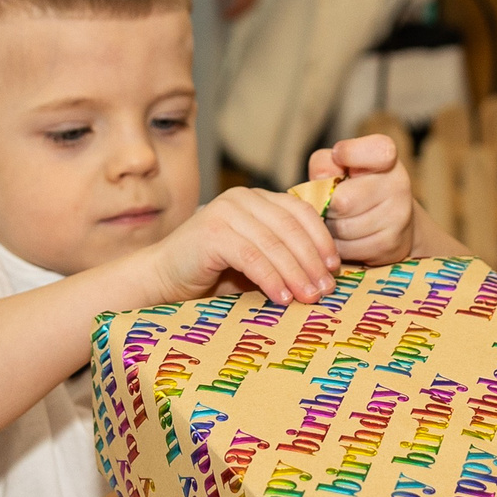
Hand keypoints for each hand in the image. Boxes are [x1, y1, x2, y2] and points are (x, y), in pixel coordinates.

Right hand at [141, 186, 337, 305]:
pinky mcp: (212, 233)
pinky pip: (252, 257)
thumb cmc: (212, 274)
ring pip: (274, 243)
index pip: (300, 211)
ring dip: (297, 273)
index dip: (321, 239)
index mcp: (256, 199)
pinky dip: (271, 278)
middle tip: (327, 289)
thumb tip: (326, 274)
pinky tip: (283, 297)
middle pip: (291, 227)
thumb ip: (283, 255)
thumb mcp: (256, 259)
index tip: (335, 268)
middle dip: (312, 260)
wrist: (162, 279)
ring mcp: (225, 212)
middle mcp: (242, 198)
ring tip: (310, 297)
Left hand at [218, 0, 266, 19]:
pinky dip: (249, 3)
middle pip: (248, 6)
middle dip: (239, 14)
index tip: (223, 16)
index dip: (232, 11)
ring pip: (254, 2)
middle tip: (229, 18)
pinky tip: (243, 3)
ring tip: (236, 14)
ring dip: (245, 10)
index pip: (239, 3)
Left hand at [306, 134, 417, 265]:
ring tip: (338, 219)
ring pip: (342, 228)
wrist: (390, 222)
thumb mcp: (338, 166)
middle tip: (331, 202)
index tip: (339, 157)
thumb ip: (324, 163)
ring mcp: (397, 216)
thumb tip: (320, 179)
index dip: (350, 153)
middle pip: (343, 201)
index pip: (379, 151)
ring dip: (331, 227)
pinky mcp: (389, 245)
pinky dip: (338, 245)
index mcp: (387, 157)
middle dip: (329, 205)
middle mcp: (399, 184)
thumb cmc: (355, 186)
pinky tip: (346, 237)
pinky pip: (347, 249)